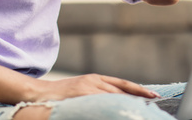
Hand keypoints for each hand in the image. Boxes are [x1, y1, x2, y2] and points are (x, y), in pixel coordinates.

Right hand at [30, 73, 158, 101]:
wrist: (37, 94)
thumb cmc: (61, 95)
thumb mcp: (82, 89)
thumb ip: (99, 93)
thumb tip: (118, 100)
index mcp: (95, 79)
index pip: (123, 84)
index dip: (139, 90)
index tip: (153, 96)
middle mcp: (93, 82)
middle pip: (120, 91)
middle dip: (136, 99)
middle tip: (151, 105)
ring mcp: (86, 89)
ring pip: (113, 98)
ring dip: (126, 105)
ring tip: (139, 111)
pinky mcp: (80, 96)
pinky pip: (100, 104)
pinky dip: (111, 108)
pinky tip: (119, 112)